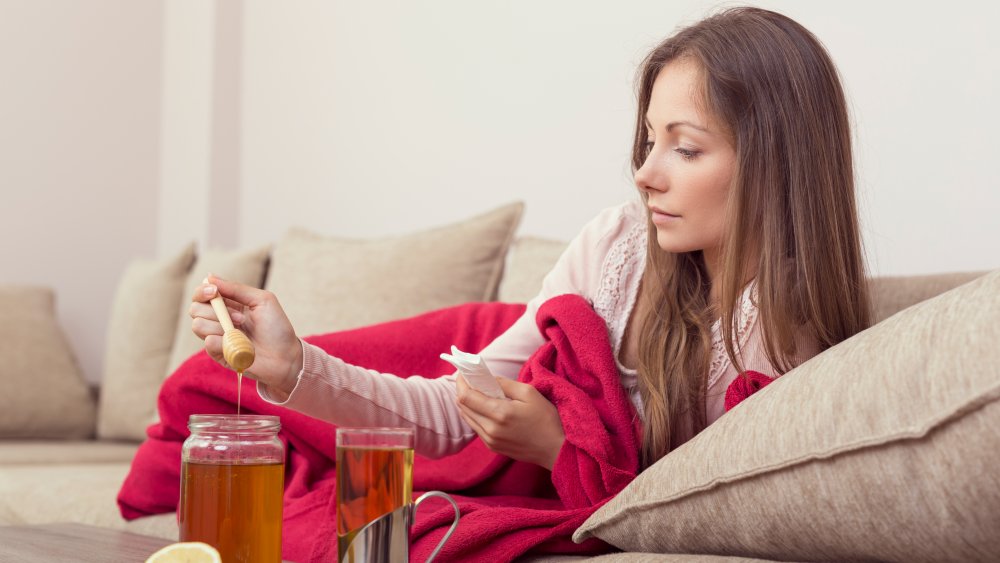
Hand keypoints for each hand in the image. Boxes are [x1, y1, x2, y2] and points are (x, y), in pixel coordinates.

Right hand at [189, 275, 302, 399]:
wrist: (286, 356)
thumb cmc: (277, 327)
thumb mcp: (262, 300)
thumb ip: (237, 288)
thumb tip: (210, 277)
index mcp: (228, 304)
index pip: (202, 295)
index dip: (203, 291)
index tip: (213, 292)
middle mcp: (219, 320)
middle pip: (195, 309)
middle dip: (214, 310)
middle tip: (240, 317)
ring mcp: (217, 337)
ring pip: (198, 325)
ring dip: (220, 325)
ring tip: (241, 331)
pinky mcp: (219, 354)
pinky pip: (208, 343)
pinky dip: (223, 341)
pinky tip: (239, 344)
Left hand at [455, 375, 564, 469]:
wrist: (556, 449)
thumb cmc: (546, 418)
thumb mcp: (529, 393)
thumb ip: (504, 384)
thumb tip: (487, 379)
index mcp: (499, 413)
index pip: (466, 397)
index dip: (461, 382)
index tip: (464, 372)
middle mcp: (490, 429)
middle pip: (462, 407)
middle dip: (462, 390)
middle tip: (469, 380)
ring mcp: (490, 440)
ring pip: (466, 418)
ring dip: (467, 403)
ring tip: (476, 391)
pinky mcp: (492, 447)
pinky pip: (475, 427)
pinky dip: (474, 414)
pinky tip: (484, 407)